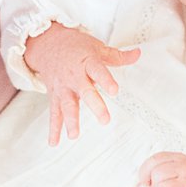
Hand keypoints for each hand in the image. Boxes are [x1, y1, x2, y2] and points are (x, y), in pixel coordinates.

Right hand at [23, 22, 140, 144]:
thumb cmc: (75, 46)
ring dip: (70, 120)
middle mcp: (74, 76)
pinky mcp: (54, 96)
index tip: (114, 91)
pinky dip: (53, 129)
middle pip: (85, 91)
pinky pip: (54, 113)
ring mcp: (63, 87)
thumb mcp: (97, 47)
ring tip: (74, 135)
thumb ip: (117, 56)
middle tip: (104, 120)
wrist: (48, 44)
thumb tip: (138, 54)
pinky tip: (54, 142)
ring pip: (67, 105)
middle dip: (94, 105)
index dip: (106, 80)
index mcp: (87, 62)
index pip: (98, 71)